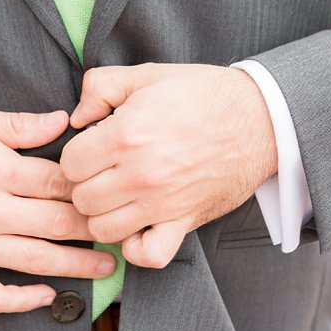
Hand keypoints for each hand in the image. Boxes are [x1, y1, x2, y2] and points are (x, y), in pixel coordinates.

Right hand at [0, 108, 113, 313]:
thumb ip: (20, 125)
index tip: (115, 192)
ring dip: (77, 265)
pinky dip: (22, 301)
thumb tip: (63, 121)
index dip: (93, 189)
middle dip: (97, 228)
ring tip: (107, 266)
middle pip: (59, 224)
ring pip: (37, 261)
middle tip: (124, 230)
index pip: (62, 184)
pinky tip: (48, 296)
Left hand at [61, 64, 277, 268]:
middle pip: (81, 198)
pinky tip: (138, 226)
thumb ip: (100, 87)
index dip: (78, 154)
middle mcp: (141, 173)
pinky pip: (148, 254)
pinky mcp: (184, 220)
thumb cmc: (206, 96)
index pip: (69, 163)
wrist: (260, 118)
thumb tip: (76, 116)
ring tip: (119, 196)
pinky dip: (137, 247)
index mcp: (128, 133)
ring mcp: (162, 202)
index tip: (94, 148)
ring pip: (102, 229)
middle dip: (87, 183)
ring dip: (105, 214)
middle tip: (105, 170)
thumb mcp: (148, 75)